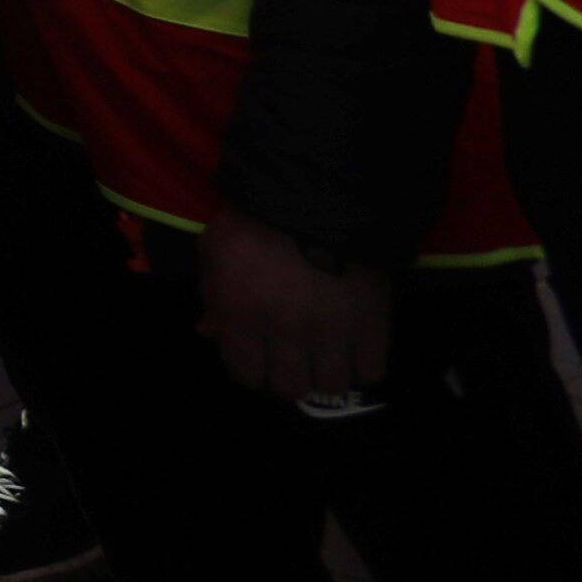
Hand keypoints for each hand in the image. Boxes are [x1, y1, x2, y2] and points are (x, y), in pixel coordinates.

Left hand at [194, 211, 390, 402]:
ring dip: (327, 372)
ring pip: (331, 385)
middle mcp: (284, 332)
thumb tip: (209, 333)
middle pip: (290, 388)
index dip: (251, 367)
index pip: (245, 374)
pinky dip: (363, 364)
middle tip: (294, 354)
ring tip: (325, 352)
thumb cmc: (254, 219)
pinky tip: (354, 345)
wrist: (317, 194)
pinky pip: (371, 371)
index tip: (260, 355)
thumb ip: (212, 297)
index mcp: (239, 315)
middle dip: (289, 374)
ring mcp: (330, 332)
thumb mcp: (216, 251)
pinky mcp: (371, 324)